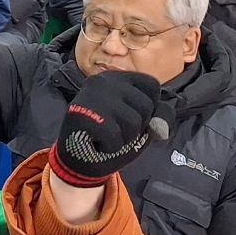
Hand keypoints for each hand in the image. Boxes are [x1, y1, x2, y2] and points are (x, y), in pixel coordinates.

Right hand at [50, 71, 166, 186]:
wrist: (76, 156)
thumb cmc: (110, 135)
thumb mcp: (141, 122)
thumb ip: (159, 116)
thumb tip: (159, 128)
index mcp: (117, 78)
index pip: (152, 85)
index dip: (149, 107)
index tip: (130, 114)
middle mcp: (104, 81)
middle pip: (146, 105)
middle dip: (138, 125)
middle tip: (115, 127)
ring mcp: (93, 97)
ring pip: (133, 123)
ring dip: (125, 138)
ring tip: (106, 135)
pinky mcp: (84, 116)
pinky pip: (116, 138)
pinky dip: (111, 147)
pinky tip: (97, 142)